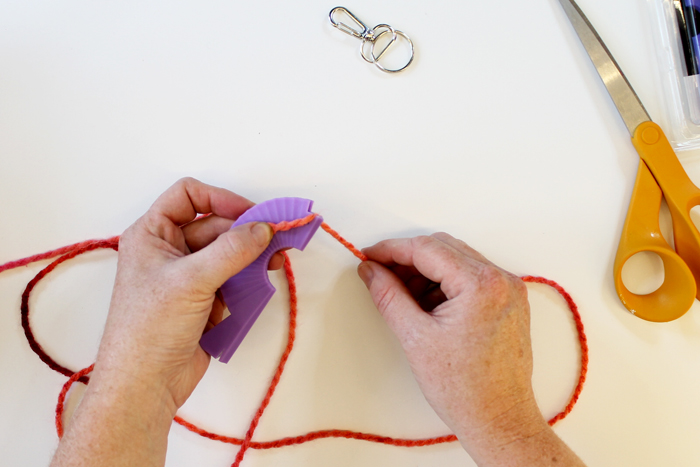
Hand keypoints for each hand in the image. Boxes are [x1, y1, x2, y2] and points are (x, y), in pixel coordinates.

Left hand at [93, 178, 280, 409]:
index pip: (189, 196)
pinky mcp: (202, 299)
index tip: (252, 214)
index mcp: (152, 234)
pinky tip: (251, 294)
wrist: (145, 384)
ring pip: (228, 254)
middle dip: (246, 235)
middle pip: (216, 226)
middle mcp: (169, 250)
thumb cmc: (149, 329)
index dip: (221, 199)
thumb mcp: (191, 281)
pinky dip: (244, 284)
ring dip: (250, 260)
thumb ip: (231, 250)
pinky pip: (231, 280)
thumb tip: (262, 228)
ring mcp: (187, 276)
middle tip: (276, 242)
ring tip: (273, 266)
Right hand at [357, 233, 584, 465]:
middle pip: (443, 248)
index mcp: (481, 284)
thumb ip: (388, 295)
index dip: (391, 250)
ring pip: (457, 261)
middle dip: (407, 258)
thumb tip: (371, 271)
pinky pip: (471, 278)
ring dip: (425, 271)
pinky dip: (444, 283)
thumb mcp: (415, 337)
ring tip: (400, 293)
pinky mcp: (508, 303)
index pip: (427, 248)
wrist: (498, 420)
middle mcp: (501, 280)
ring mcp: (508, 291)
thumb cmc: (465, 389)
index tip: (369, 257)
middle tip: (379, 273)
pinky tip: (424, 302)